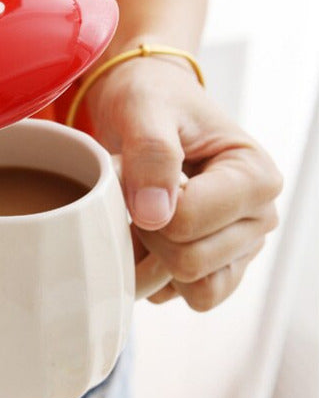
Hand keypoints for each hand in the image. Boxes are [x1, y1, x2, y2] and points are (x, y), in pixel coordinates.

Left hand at [88, 56, 282, 310]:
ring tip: (143, 214)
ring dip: (152, 258)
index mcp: (255, 176)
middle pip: (189, 263)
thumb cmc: (152, 101)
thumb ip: (152, 153)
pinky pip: (181, 296)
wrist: (148, 108)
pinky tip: (144, 234)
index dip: (147, 204)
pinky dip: (153, 273)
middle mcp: (258, 217)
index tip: (140, 175)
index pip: (188, 222)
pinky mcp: (216, 265)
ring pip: (192, 289)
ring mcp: (239, 246)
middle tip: (138, 193)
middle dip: (148, 232)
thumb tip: (154, 216)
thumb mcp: (145, 110)